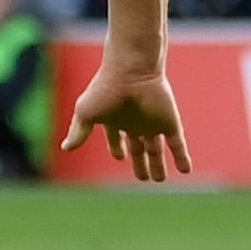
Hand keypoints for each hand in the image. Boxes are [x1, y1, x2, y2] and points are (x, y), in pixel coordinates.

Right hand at [62, 60, 190, 182]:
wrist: (131, 70)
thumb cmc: (106, 89)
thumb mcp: (86, 112)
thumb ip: (78, 132)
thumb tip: (65, 148)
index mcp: (115, 118)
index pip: (116, 137)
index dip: (116, 148)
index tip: (119, 157)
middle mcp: (135, 121)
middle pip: (139, 146)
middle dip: (140, 162)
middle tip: (144, 178)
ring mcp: (153, 122)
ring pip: (157, 148)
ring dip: (158, 164)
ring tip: (159, 179)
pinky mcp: (169, 121)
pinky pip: (178, 143)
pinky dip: (182, 157)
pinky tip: (186, 170)